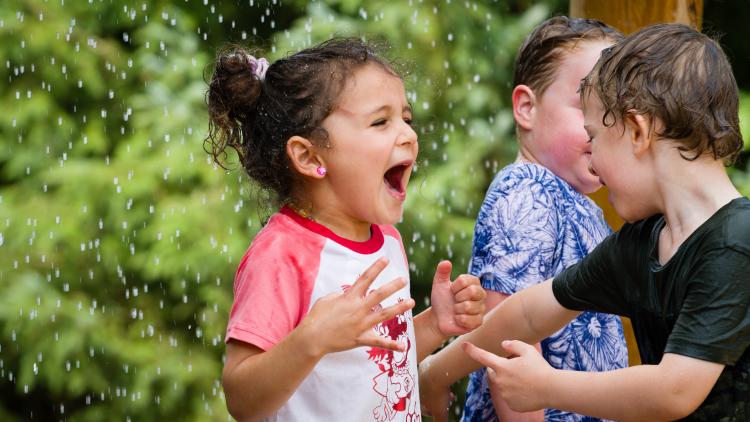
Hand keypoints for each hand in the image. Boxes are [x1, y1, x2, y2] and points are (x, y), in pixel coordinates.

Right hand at [300, 257, 415, 355]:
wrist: (312, 338)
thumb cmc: (317, 317)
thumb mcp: (326, 299)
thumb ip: (340, 295)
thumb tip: (348, 295)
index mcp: (349, 298)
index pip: (365, 278)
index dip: (376, 268)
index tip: (386, 259)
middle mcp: (358, 309)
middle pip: (379, 295)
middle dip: (393, 286)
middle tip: (404, 280)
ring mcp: (361, 324)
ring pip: (384, 315)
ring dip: (399, 308)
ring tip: (411, 302)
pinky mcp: (361, 339)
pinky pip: (379, 342)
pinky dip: (391, 345)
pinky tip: (403, 346)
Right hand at [418, 355, 454, 421]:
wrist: (438, 372)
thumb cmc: (437, 394)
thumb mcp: (440, 413)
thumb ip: (440, 421)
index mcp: (418, 399)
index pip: (422, 408)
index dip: (432, 412)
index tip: (440, 410)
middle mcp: (416, 387)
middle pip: (427, 396)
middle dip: (439, 400)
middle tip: (449, 399)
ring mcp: (419, 375)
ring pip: (430, 384)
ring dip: (439, 388)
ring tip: (449, 389)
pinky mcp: (424, 365)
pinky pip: (432, 372)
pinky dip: (438, 376)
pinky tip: (445, 377)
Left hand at [430, 260, 485, 336]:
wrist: (438, 318)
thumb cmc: (442, 300)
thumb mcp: (439, 284)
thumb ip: (442, 272)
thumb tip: (446, 262)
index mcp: (473, 282)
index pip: (465, 280)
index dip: (455, 287)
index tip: (452, 291)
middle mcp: (481, 294)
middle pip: (472, 291)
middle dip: (457, 297)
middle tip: (454, 301)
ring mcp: (481, 308)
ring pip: (468, 306)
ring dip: (456, 310)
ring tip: (456, 310)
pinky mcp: (479, 321)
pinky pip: (468, 320)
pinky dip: (458, 320)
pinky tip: (457, 319)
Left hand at [462, 340, 551, 411]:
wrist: (552, 390)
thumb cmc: (540, 368)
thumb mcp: (528, 350)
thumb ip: (514, 344)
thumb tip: (503, 344)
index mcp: (502, 367)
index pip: (483, 357)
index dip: (472, 350)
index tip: (463, 345)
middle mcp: (500, 381)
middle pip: (493, 372)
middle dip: (499, 368)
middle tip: (514, 367)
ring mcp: (505, 394)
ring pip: (502, 385)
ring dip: (509, 381)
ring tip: (526, 379)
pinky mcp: (511, 404)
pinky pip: (509, 396)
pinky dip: (515, 393)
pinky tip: (527, 390)